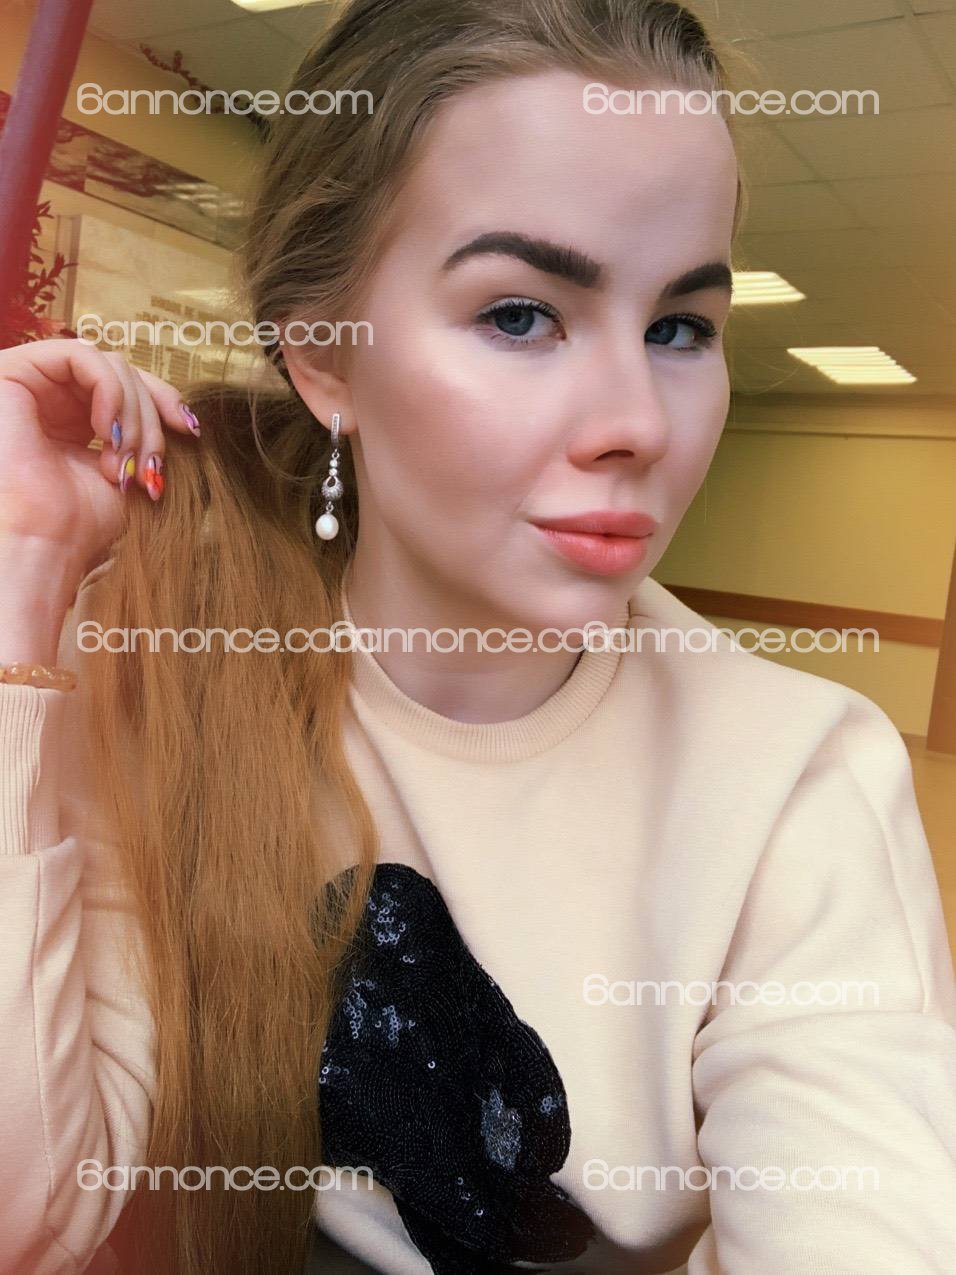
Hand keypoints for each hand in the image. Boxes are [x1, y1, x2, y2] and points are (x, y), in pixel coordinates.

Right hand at [0, 337, 199, 590]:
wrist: (45, 546)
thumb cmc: (80, 524)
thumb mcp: (127, 469)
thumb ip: (144, 434)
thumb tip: (186, 418)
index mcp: (69, 418)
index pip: (126, 386)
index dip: (163, 400)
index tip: (190, 431)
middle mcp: (46, 397)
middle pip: (121, 372)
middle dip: (150, 418)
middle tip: (149, 465)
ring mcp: (28, 382)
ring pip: (106, 364)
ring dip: (132, 414)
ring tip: (124, 460)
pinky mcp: (11, 372)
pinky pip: (79, 355)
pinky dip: (109, 390)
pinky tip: (106, 431)